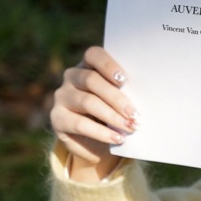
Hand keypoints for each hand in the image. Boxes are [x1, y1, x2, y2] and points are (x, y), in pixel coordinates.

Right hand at [49, 46, 136, 182]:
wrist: (97, 145)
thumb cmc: (114, 116)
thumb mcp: (120, 102)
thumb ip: (125, 93)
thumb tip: (143, 96)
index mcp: (88, 66)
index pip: (93, 55)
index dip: (108, 65)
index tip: (125, 80)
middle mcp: (72, 77)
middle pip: (91, 80)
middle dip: (116, 98)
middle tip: (134, 114)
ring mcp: (62, 96)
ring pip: (87, 102)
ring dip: (111, 116)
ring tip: (129, 128)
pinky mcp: (58, 118)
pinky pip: (80, 124)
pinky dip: (101, 133)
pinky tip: (117, 138)